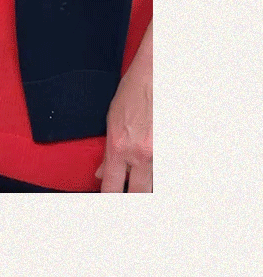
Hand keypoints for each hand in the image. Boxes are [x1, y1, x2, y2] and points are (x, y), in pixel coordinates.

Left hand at [96, 25, 152, 191]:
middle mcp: (141, 153)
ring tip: (142, 182)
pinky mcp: (172, 147)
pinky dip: (158, 170)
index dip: (110, 199)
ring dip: (148, 184)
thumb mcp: (111, 120)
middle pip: (138, 193)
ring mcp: (159, 152)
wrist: (154, 74)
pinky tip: (154, 171)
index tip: (109, 201)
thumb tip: (103, 173)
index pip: (112, 187)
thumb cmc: (133, 92)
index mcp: (119, 146)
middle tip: (129, 195)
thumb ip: (108, 151)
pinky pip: (164, 169)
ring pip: (154, 183)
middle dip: (133, 197)